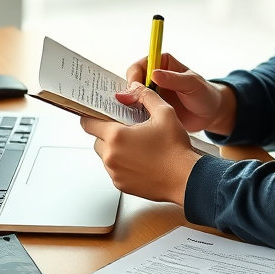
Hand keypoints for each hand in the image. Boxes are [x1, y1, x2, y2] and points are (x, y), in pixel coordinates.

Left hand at [80, 85, 198, 204]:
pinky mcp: (121, 185)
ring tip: (137, 146)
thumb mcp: (164, 113)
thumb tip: (134, 88)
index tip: (99, 114)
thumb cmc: (176, 149)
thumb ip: (146, 96)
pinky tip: (141, 160)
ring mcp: (115, 173)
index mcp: (116, 136)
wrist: (186, 179)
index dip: (92, 116)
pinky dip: (123, 164)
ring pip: (105, 156)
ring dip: (115, 150)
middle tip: (127, 130)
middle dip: (108, 134)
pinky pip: (115, 170)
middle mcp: (111, 156)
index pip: (88, 123)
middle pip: (97, 140)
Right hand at [121, 52, 235, 134]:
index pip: (139, 66)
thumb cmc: (205, 95)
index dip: (134, 77)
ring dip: (130, 105)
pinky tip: (138, 122)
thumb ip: (174, 79)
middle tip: (132, 104)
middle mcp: (153, 77)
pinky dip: (135, 115)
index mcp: (162, 63)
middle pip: (131, 82)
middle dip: (129, 93)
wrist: (210, 114)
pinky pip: (137, 111)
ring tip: (133, 114)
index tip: (135, 89)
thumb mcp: (192, 84)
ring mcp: (151, 93)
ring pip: (132, 97)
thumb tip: (154, 74)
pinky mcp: (152, 108)